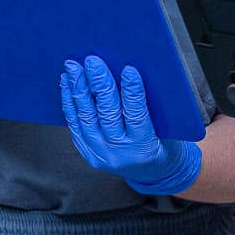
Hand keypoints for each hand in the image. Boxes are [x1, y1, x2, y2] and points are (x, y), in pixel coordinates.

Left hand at [60, 56, 202, 195]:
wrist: (152, 173)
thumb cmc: (162, 144)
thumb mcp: (166, 129)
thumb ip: (151, 107)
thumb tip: (132, 74)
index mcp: (144, 146)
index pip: (137, 115)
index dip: (132, 92)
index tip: (128, 70)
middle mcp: (119, 152)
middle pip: (107, 114)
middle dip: (99, 84)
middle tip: (93, 62)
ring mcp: (100, 154)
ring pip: (86, 117)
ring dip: (78, 89)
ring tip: (74, 68)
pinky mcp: (88, 153)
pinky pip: (75, 124)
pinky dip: (70, 102)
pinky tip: (68, 84)